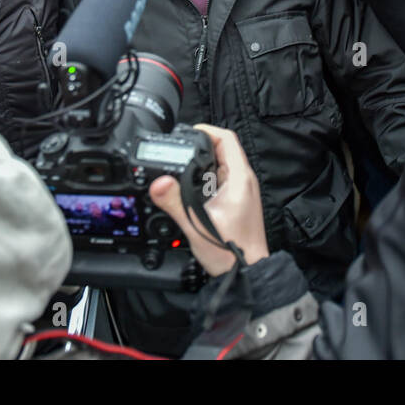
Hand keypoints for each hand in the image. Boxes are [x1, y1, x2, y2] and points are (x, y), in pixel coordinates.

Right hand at [148, 124, 269, 276]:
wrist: (246, 274)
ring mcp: (241, 191)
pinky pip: (220, 179)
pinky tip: (191, 189)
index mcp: (239, 179)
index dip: (206, 130)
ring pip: (220, 165)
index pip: (226, 139)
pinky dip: (205, 178)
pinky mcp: (236, 201)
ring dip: (201, 164)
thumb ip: (175, 202)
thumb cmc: (231, 251)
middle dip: (199, 147)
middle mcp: (243, 181)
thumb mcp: (196, 224)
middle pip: (222, 149)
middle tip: (178, 150)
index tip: (188, 132)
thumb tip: (158, 183)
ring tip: (181, 168)